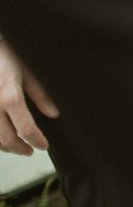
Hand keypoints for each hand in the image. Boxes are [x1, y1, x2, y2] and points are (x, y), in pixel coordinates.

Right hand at [0, 40, 57, 155]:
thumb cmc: (10, 55)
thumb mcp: (30, 70)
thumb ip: (41, 94)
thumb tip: (54, 114)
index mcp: (10, 97)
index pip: (26, 129)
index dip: (36, 141)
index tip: (44, 146)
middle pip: (6, 139)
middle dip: (20, 148)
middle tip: (30, 151)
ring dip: (4, 146)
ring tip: (17, 146)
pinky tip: (2, 137)